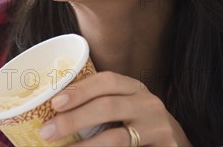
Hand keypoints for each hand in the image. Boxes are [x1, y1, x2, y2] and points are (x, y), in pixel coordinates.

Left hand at [38, 71, 190, 145]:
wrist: (175, 144)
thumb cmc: (139, 124)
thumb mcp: (125, 107)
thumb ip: (98, 104)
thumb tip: (52, 109)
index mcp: (135, 88)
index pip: (107, 81)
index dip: (80, 90)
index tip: (54, 102)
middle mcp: (149, 104)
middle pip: (108, 107)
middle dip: (74, 119)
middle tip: (48, 131)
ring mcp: (159, 128)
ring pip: (117, 138)